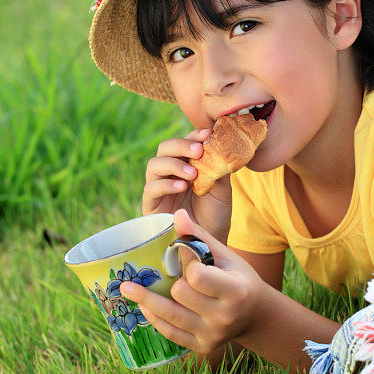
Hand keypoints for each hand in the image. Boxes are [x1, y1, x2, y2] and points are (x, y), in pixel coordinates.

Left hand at [120, 209, 267, 354]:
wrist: (254, 314)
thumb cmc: (239, 278)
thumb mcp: (225, 256)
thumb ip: (200, 237)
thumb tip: (177, 214)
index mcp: (235, 291)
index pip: (198, 276)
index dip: (188, 264)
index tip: (186, 257)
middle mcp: (224, 316)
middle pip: (181, 295)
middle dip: (174, 281)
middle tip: (171, 273)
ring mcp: (212, 334)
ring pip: (170, 316)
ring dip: (147, 300)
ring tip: (127, 287)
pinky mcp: (202, 346)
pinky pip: (170, 333)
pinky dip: (155, 318)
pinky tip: (143, 305)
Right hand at [143, 128, 232, 243]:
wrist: (210, 240)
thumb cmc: (216, 213)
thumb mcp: (222, 187)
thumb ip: (218, 166)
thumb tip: (219, 144)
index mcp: (186, 163)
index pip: (185, 142)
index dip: (193, 135)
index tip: (207, 134)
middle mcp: (170, 172)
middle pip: (164, 148)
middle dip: (181, 146)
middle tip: (199, 151)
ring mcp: (159, 188)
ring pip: (154, 164)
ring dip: (174, 164)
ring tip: (192, 174)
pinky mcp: (151, 206)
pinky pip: (151, 188)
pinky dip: (166, 184)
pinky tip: (182, 187)